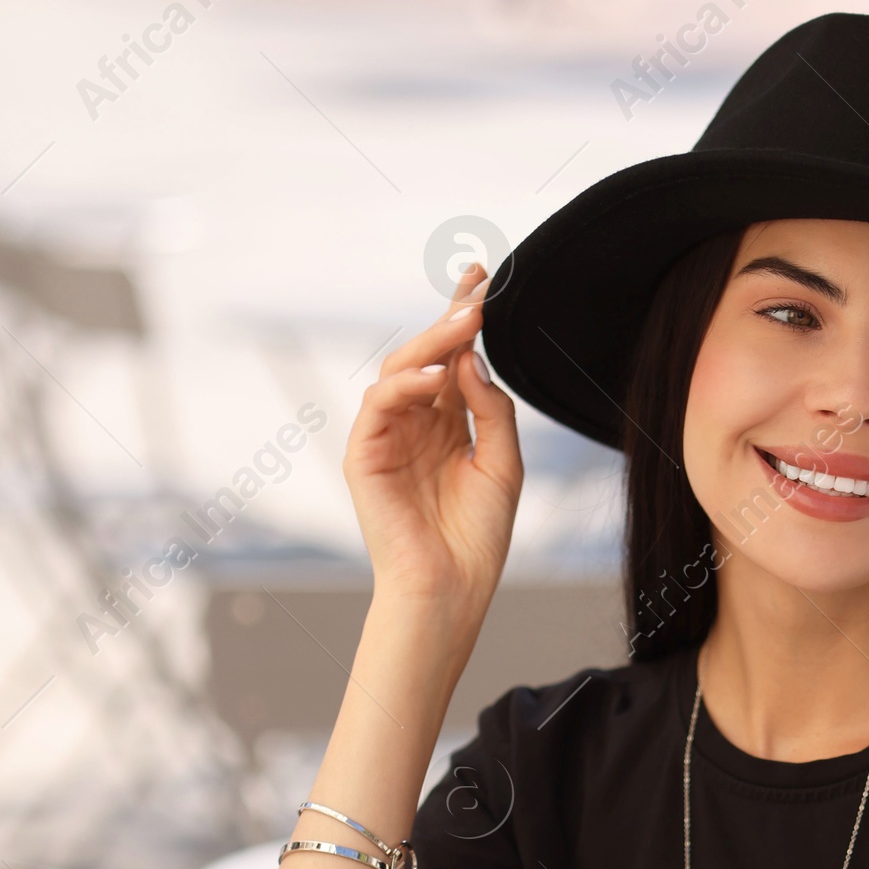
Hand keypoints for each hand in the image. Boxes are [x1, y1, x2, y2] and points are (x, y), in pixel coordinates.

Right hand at [342, 264, 521, 643]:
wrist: (451, 589)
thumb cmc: (477, 538)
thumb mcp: (503, 465)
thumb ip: (492, 410)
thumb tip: (473, 358)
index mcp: (447, 425)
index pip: (452, 360)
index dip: (463, 319)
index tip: (482, 279)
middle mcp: (415, 425)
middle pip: (427, 356)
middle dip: (451, 320)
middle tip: (479, 291)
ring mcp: (387, 437)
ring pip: (400, 370)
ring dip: (432, 343)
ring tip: (466, 324)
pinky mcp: (365, 455)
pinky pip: (380, 404)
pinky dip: (405, 384)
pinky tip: (435, 376)